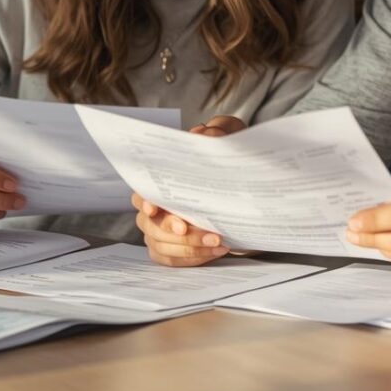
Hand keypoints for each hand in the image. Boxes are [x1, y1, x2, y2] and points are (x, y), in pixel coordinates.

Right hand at [133, 115, 243, 265]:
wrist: (248, 190)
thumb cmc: (230, 161)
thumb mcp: (232, 139)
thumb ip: (221, 131)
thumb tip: (206, 134)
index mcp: (162, 179)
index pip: (142, 190)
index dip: (144, 200)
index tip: (152, 207)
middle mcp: (155, 207)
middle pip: (150, 223)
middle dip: (169, 227)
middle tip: (188, 228)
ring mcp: (161, 230)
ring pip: (161, 244)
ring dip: (189, 246)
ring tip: (217, 241)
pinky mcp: (173, 249)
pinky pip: (171, 260)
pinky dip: (193, 258)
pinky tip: (215, 251)